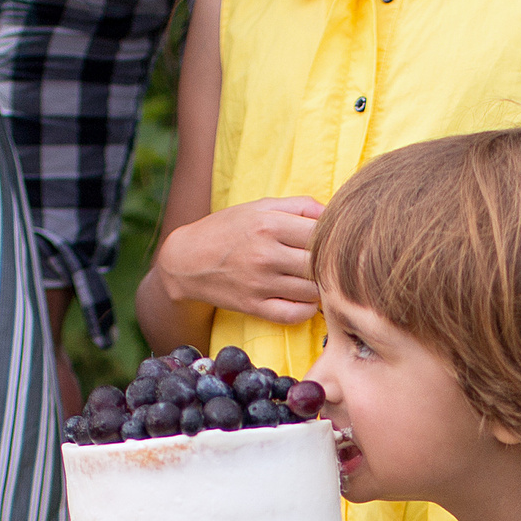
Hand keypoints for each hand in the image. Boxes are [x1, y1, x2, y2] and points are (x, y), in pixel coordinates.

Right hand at [151, 197, 324, 325]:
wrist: (187, 260)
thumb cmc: (228, 228)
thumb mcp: (259, 207)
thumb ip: (299, 206)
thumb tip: (333, 214)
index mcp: (269, 224)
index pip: (321, 233)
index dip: (333, 237)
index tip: (332, 241)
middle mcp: (266, 254)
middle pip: (320, 263)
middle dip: (329, 263)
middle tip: (331, 263)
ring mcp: (260, 283)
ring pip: (313, 291)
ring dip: (321, 287)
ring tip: (316, 279)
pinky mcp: (254, 306)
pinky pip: (295, 314)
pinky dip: (307, 309)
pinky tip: (304, 298)